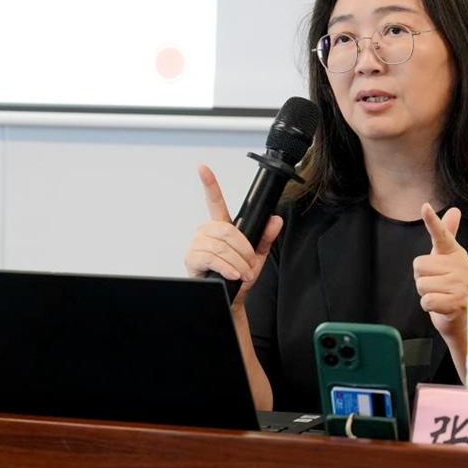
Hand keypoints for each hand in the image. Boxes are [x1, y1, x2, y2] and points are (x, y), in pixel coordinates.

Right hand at [183, 165, 282, 307]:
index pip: (214, 201)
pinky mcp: (192, 259)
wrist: (231, 299)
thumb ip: (266, 236)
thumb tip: (276, 220)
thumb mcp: (257, 255)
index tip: (203, 168)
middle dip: (243, 249)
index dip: (209, 183)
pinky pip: (211, 258)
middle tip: (250, 264)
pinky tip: (232, 274)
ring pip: (220, 246)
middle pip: (226, 230)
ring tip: (242, 273)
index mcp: (222, 226)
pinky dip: (226, 267)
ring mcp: (197, 244)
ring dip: (237, 262)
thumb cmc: (239, 275)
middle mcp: (206, 231)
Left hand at [414, 203, 467, 342]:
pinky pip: (426, 300)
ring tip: (440, 295)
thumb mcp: (446, 259)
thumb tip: (455, 210)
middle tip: (437, 284)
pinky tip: (441, 306)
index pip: (442, 234)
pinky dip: (429, 306)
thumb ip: (447, 234)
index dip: (433, 221)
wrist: (464, 317)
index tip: (425, 207)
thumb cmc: (451, 285)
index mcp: (455, 253)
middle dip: (422, 278)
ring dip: (426, 293)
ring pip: (421, 284)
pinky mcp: (455, 302)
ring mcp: (459, 284)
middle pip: (419, 265)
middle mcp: (460, 266)